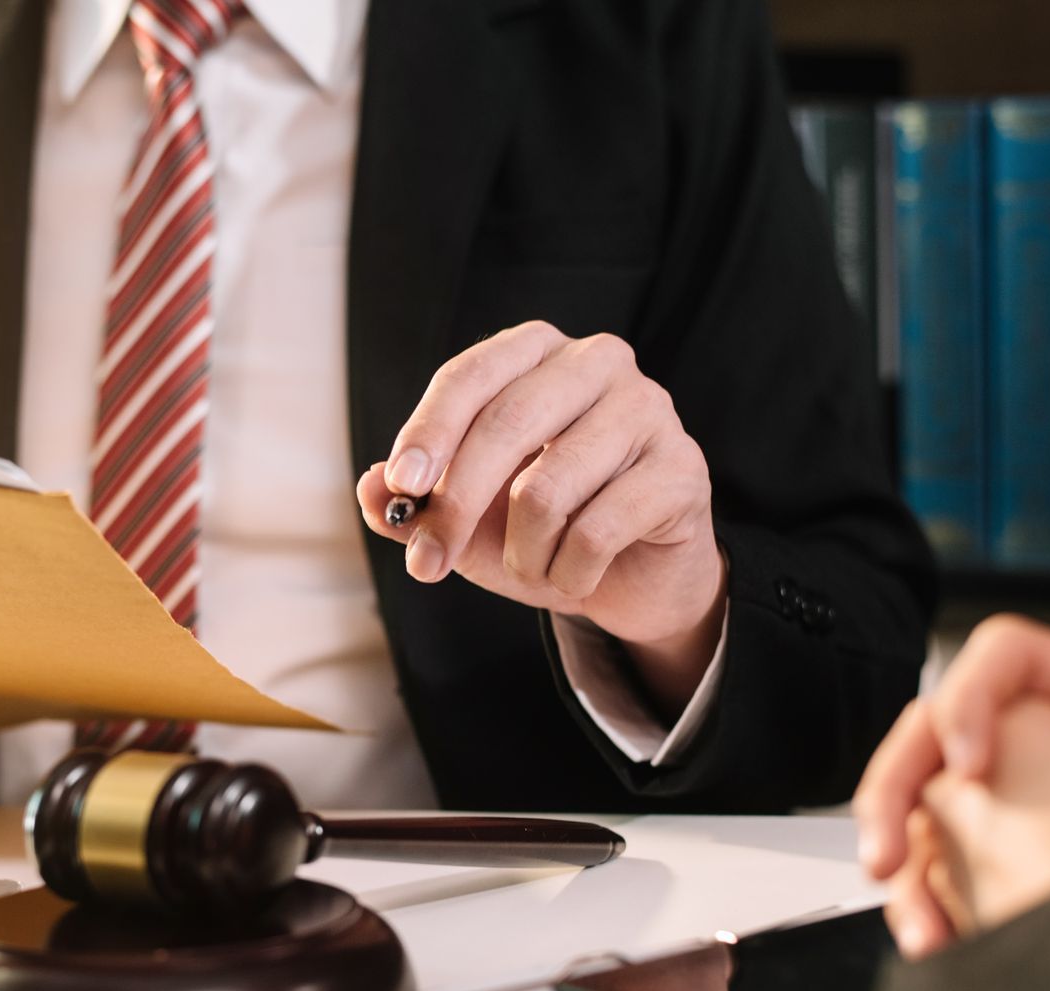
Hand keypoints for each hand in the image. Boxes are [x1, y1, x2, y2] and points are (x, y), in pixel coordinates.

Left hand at [356, 321, 726, 711]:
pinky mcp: (682, 468)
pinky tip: (576, 577)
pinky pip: (597, 531)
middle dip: (456, 506)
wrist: (634, 577)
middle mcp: (597, 362)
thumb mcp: (468, 521)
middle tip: (426, 564)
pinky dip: (568, 574)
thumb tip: (366, 490)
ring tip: (530, 568)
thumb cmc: (546, 530)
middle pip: (506, 425)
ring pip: (546, 489)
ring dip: (521, 554)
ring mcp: (648, 410)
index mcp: (538, 353)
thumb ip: (415, 504)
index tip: (400, 485)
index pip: (471, 376)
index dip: (429, 430)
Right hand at [907, 698, 1049, 943]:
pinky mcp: (1008, 876)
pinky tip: (942, 945)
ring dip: (902, 863)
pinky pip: (938, 877)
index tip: (975, 764)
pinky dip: (926, 911)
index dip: (973, 700)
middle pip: (934, 738)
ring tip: (920, 924)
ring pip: (922, 814)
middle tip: (887, 853)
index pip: (1003, 659)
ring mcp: (1024, 814)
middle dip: (896, 794)